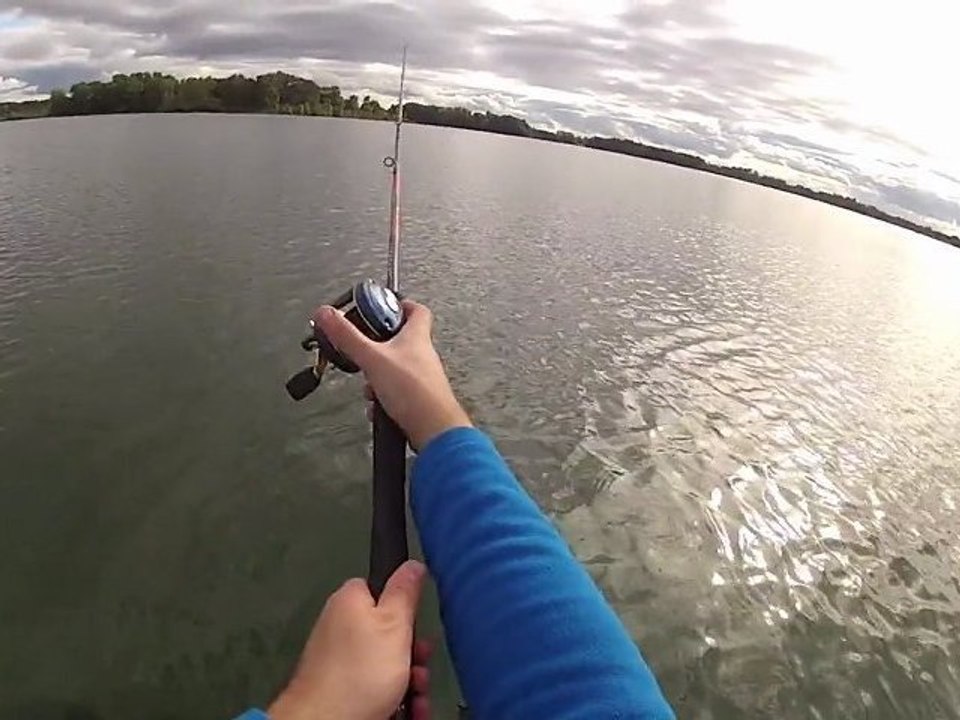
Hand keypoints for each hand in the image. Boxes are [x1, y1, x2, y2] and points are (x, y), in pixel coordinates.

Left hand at [268, 561, 432, 719]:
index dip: (405, 608)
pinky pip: (376, 685)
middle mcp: (341, 627)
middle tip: (418, 668)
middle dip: (413, 654)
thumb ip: (405, 592)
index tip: (417, 629)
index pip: (382, 588)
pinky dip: (394, 697)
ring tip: (415, 697)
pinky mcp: (341, 688)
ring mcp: (340, 660)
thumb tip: (411, 564)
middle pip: (390, 632)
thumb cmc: (361, 670)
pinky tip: (407, 710)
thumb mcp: (394, 624)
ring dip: (409, 680)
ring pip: (387, 663)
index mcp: (350, 601)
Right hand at [314, 300, 471, 449]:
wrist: (433, 429)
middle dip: (377, 347)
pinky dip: (383, 398)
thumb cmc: (414, 392)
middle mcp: (422, 355)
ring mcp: (422, 378)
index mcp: (417, 337)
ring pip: (394, 369)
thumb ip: (348, 336)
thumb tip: (327, 313)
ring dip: (377, 377)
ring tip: (370, 386)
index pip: (416, 309)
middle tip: (363, 350)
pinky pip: (396, 393)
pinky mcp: (418, 399)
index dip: (400, 304)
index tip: (381, 307)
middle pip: (400, 340)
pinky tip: (378, 406)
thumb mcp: (372, 358)